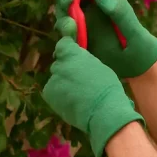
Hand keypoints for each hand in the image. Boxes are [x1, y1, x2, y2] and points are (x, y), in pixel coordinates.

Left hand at [41, 35, 143, 156]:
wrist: (102, 111)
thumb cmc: (107, 87)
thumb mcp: (99, 66)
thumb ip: (84, 62)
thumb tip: (79, 63)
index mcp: (72, 54)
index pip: (63, 44)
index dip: (67, 48)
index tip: (73, 52)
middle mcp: (59, 65)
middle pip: (59, 64)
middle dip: (66, 69)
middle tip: (78, 78)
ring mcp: (52, 81)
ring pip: (56, 79)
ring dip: (63, 83)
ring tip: (76, 94)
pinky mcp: (49, 96)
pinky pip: (53, 92)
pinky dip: (60, 95)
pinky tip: (71, 102)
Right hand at [55, 0, 156, 78]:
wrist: (137, 72)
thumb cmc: (142, 48)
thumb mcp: (135, 31)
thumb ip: (120, 13)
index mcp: (108, 1)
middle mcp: (94, 10)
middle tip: (68, 0)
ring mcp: (84, 25)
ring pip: (65, 12)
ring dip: (63, 12)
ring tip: (71, 24)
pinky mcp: (78, 40)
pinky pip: (66, 32)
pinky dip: (64, 31)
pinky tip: (71, 37)